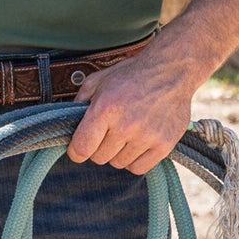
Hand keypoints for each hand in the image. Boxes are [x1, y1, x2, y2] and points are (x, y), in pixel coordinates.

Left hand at [66, 44, 196, 175]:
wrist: (171, 70)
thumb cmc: (132, 75)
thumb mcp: (98, 81)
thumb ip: (78, 102)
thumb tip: (66, 123)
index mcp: (106, 108)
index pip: (81, 148)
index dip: (76, 151)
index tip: (78, 149)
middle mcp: (126, 125)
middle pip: (99, 157)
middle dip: (98, 147)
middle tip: (108, 132)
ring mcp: (147, 136)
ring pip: (118, 163)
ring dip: (118, 152)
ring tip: (126, 133)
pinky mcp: (164, 145)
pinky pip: (138, 168)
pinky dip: (135, 160)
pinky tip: (137, 143)